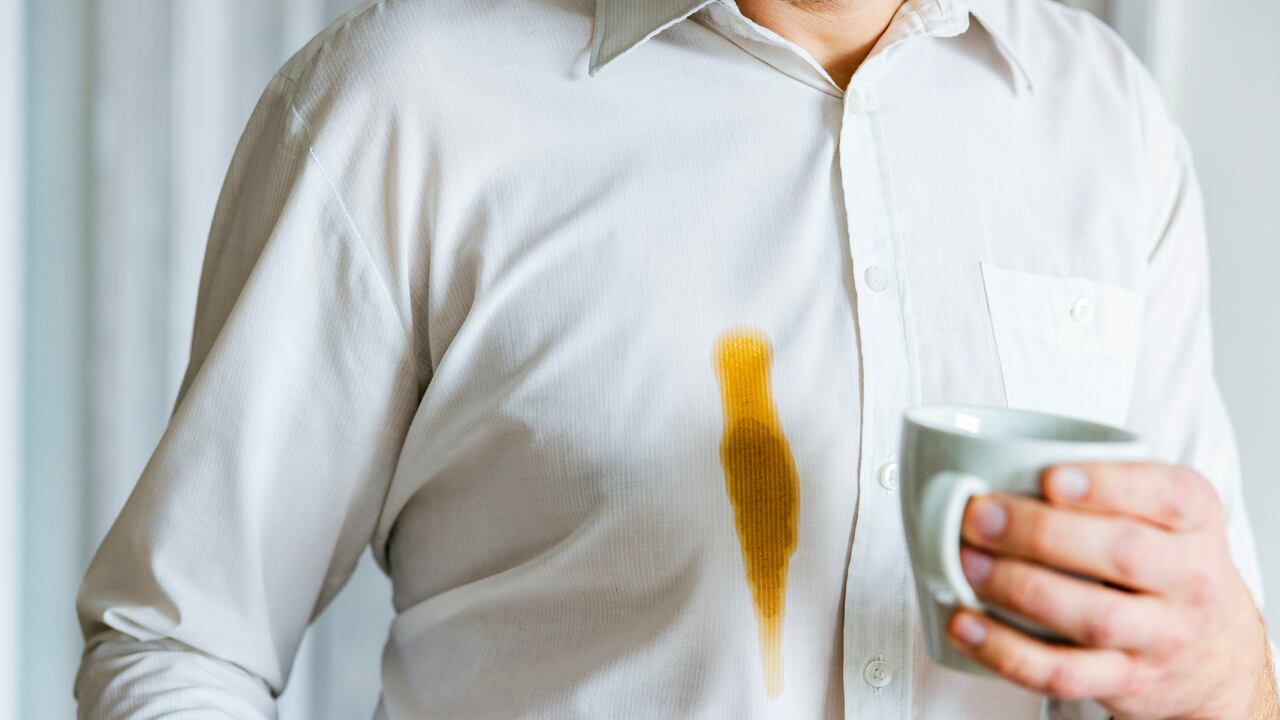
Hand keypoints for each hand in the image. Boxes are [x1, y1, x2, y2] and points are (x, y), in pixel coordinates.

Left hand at [945, 462, 1279, 718]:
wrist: (1213, 651)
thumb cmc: (1159, 557)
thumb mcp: (1155, 508)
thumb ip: (1094, 483)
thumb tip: (981, 466)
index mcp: (1197, 517)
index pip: (1168, 495)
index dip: (1108, 485)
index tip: (1048, 477)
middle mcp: (1191, 578)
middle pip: (1124, 553)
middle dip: (1041, 533)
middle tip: (978, 517)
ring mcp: (1162, 636)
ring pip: (1095, 618)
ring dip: (1020, 589)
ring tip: (965, 564)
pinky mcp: (1126, 680)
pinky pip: (1063, 673)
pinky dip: (1006, 651)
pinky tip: (965, 624)